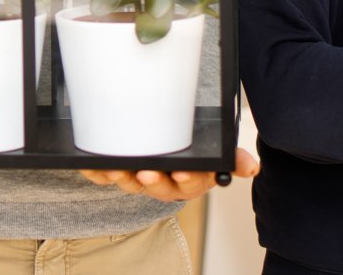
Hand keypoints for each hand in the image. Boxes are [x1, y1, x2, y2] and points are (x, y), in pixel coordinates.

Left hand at [79, 146, 259, 201]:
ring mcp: (140, 181)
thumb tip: (252, 167)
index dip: (188, 179)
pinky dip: (96, 172)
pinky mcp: (118, 175)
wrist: (166, 156)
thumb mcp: (215, 155)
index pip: (191, 182)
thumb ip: (233, 160)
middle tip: (148, 172)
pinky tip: (90, 164)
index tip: (184, 172)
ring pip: (131, 184)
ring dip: (124, 179)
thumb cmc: (192, 156)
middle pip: (159, 186)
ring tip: (118, 169)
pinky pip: (105, 177)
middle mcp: (165, 184)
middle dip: (153, 181)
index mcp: (190, 180)